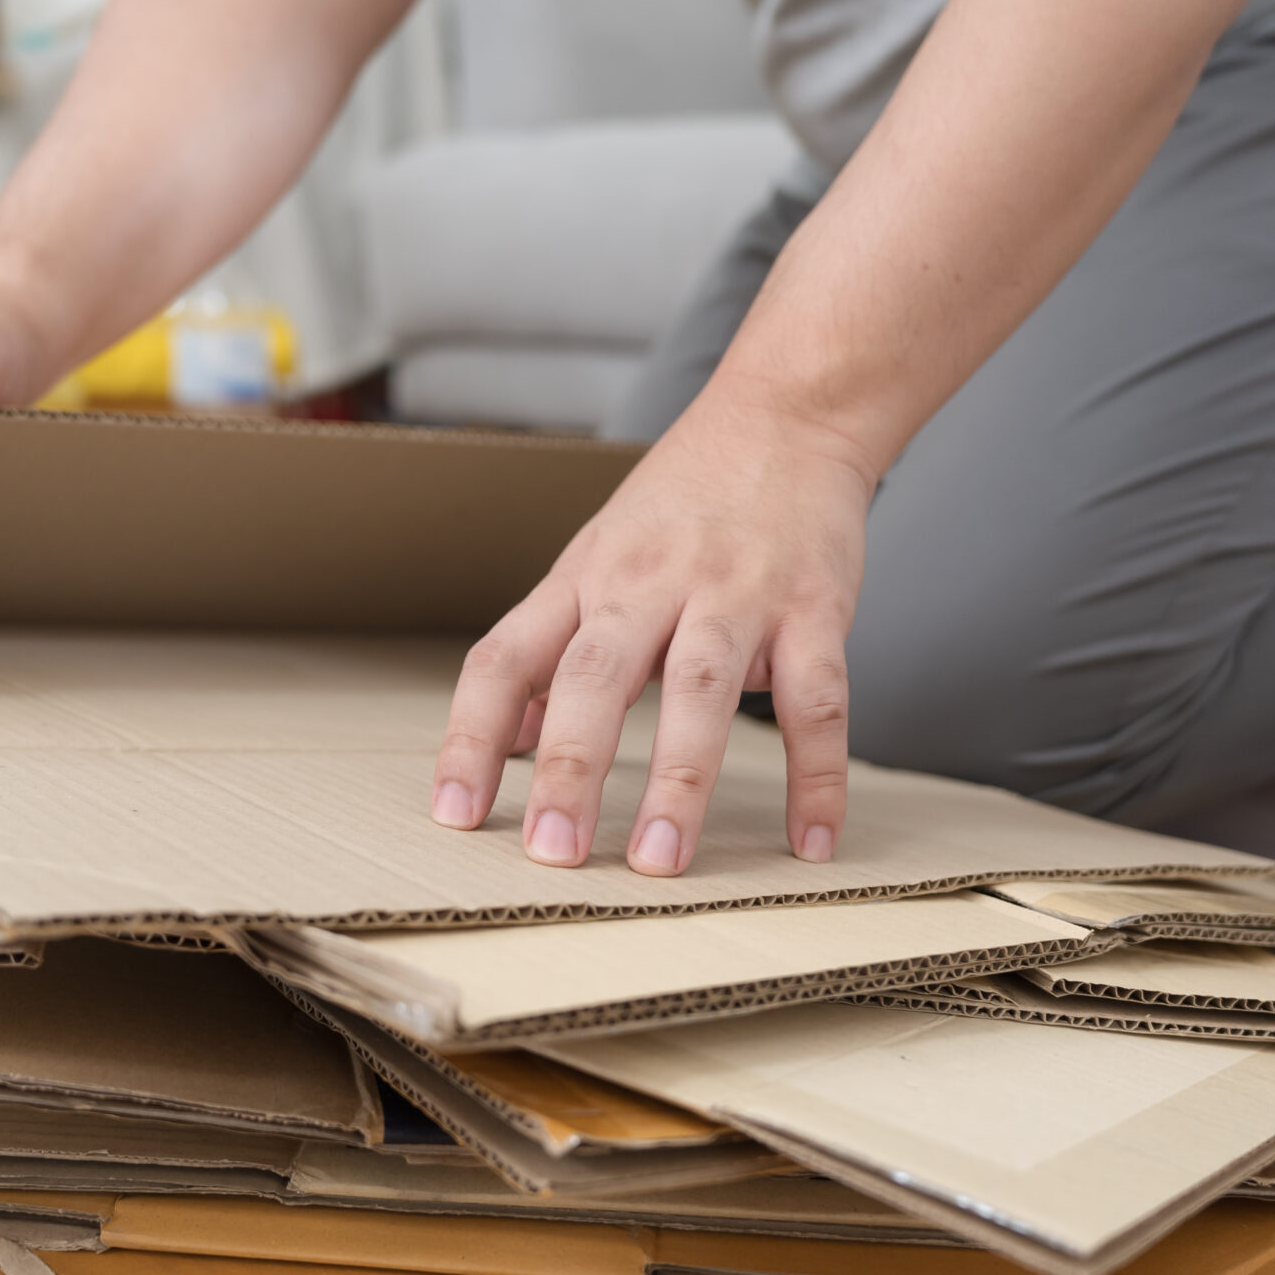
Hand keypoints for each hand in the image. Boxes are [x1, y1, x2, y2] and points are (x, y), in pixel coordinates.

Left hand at [430, 395, 876, 874]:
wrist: (788, 414)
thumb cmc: (684, 500)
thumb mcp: (596, 558)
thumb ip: (556, 649)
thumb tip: (511, 737)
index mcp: (583, 580)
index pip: (504, 659)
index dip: (473, 737)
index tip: (455, 813)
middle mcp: (648, 585)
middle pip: (594, 677)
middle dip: (571, 768)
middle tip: (554, 852)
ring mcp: (735, 594)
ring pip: (699, 688)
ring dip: (679, 780)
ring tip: (660, 860)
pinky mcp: (814, 606)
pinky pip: (818, 700)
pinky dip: (817, 775)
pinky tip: (811, 841)